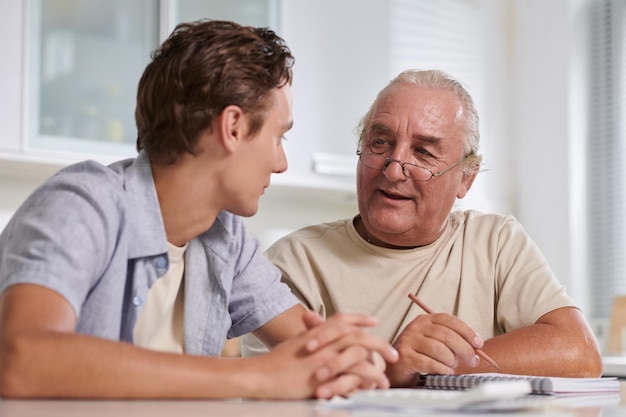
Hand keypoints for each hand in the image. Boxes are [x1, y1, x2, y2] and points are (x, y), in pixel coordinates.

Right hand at [257, 312, 397, 398]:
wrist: (260, 376)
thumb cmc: (273, 363)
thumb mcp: (294, 344)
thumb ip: (310, 337)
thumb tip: (316, 332)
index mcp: (316, 333)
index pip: (342, 319)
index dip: (359, 318)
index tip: (373, 320)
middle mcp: (323, 342)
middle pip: (357, 335)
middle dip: (378, 342)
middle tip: (392, 352)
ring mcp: (324, 358)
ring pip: (360, 353)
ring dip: (377, 364)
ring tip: (386, 376)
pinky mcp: (324, 375)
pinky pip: (353, 374)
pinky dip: (366, 379)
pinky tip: (373, 386)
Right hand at [386, 312, 482, 386]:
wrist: (394, 367)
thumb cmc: (418, 354)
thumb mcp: (433, 341)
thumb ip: (451, 341)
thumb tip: (476, 348)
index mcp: (425, 319)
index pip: (449, 320)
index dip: (467, 331)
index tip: (478, 343)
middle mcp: (416, 327)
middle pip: (447, 335)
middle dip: (464, 349)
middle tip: (472, 360)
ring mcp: (409, 341)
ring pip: (439, 349)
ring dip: (452, 361)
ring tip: (453, 366)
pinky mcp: (405, 357)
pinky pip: (430, 363)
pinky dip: (442, 369)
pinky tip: (446, 371)